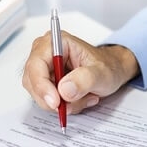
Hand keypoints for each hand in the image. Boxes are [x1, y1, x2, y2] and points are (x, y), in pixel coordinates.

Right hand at [22, 31, 139, 113]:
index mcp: (56, 42)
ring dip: (64, 103)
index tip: (55, 102)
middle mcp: (45, 53)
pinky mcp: (47, 83)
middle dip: (55, 98)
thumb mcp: (102, 73)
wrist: (112, 71)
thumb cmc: (107, 66)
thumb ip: (84, 80)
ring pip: (40, 95)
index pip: (36, 65)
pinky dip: (65, 105)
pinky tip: (81, 98)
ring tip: (86, 96)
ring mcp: (44, 69)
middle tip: (76, 103)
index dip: (42, 86)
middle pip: (33, 82)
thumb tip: (64, 90)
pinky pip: (48, 101)